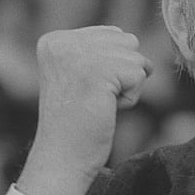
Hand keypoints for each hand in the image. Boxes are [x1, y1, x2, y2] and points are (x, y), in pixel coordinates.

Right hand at [18, 26, 152, 194]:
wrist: (62, 160)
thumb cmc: (76, 123)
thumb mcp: (80, 74)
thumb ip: (99, 50)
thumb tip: (133, 40)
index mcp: (55, 40)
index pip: (112, 34)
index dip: (111, 66)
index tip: (84, 90)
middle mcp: (63, 43)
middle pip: (128, 42)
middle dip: (123, 73)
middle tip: (94, 98)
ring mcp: (79, 56)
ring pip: (136, 58)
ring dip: (127, 86)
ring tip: (98, 104)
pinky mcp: (99, 72)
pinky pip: (140, 75)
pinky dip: (131, 98)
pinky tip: (105, 110)